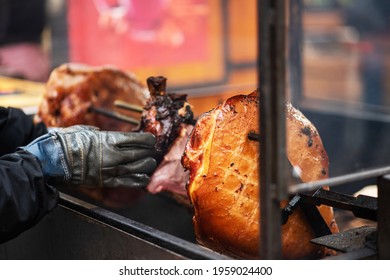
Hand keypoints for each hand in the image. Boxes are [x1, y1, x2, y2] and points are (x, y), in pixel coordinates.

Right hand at [23, 125, 157, 187]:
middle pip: (138, 154)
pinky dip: (137, 181)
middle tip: (153, 151)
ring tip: (151, 163)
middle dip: (148, 152)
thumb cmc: (67, 141)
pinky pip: (125, 183)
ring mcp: (109, 170)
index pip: (136, 139)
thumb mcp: (85, 130)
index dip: (147, 139)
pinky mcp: (104, 181)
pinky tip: (145, 179)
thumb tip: (105, 133)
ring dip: (146, 166)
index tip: (152, 139)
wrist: (53, 159)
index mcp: (108, 139)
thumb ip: (100, 133)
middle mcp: (112, 155)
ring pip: (135, 168)